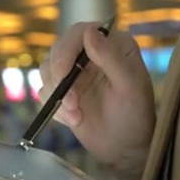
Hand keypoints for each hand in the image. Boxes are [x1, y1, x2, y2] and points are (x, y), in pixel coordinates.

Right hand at [39, 22, 154, 179]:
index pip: (79, 32)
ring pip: (47, 70)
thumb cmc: (135, 117)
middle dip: (59, 79)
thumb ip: (112, 58)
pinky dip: (55, 107)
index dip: (66, 50)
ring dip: (58, 96)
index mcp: (112, 45)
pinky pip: (44, 90)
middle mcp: (91, 53)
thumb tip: (89, 31)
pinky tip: (74, 119)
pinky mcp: (63, 89)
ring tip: (76, 116)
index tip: (63, 75)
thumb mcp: (129, 87)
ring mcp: (75, 71)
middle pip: (58, 50)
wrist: (124, 148)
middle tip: (72, 104)